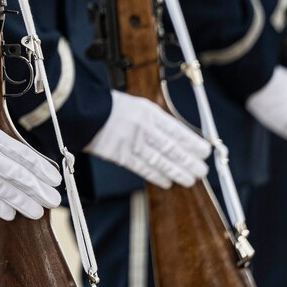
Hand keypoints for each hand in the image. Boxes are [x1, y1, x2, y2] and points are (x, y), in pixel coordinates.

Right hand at [0, 93, 61, 220]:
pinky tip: (8, 213)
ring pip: (1, 186)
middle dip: (37, 188)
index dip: (40, 167)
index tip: (54, 177)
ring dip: (21, 200)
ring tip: (37, 211)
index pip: (20, 152)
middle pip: (16, 172)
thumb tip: (0, 147)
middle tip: (53, 200)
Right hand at [84, 91, 210, 188]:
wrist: (82, 111)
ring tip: (189, 179)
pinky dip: (156, 176)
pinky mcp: (119, 154)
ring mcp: (131, 142)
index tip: (204, 151)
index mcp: (148, 112)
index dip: (192, 143)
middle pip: (171, 148)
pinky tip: (167, 181)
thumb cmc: (110, 107)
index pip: (176, 130)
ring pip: (159, 160)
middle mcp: (142, 127)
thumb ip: (155, 120)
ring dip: (176, 171)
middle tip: (201, 170)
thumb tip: (177, 138)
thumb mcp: (136, 105)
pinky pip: (142, 168)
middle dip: (188, 161)